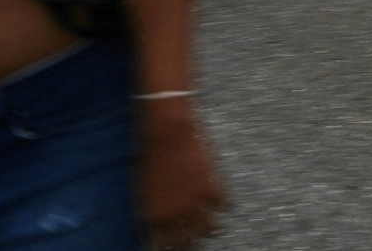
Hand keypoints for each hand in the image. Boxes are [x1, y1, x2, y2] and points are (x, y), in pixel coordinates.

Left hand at [138, 106, 225, 249]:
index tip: (172, 247)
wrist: (167, 133)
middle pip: (188, 241)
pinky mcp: (212, 188)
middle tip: (195, 242)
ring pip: (209, 228)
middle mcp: (176, 214)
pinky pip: (224, 205)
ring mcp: (195, 202)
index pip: (163, 244)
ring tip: (215, 229)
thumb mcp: (144, 190)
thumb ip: (152, 212)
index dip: (169, 247)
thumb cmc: (150, 156)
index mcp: (155, 216)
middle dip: (191, 244)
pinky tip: (228, 204)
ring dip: (211, 229)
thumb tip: (155, 228)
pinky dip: (226, 205)